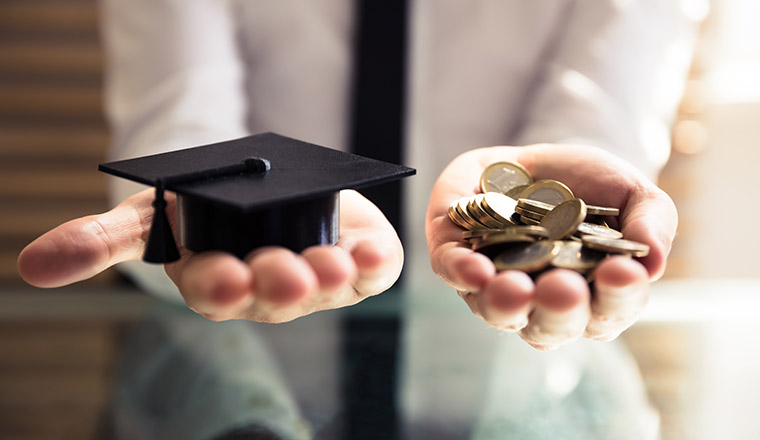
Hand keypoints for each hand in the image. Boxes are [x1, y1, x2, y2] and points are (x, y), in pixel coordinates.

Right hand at [18, 189, 402, 322]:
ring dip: (331, 276)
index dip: (220, 287)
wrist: (259, 186)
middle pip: (274, 295)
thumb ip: (98, 240)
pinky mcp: (355, 260)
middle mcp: (268, 287)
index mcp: (218, 280)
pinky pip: (370, 268)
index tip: (224, 277)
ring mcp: (315, 276)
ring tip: (332, 262)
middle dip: (279, 286)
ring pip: (325, 286)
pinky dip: (374, 261)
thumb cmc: (200, 209)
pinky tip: (372, 250)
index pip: (215, 292)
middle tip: (285, 275)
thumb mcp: (148, 216)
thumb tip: (32, 267)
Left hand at [426, 144, 676, 349]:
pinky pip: (454, 273)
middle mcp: (542, 304)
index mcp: (592, 298)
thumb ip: (651, 223)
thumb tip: (655, 264)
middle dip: (558, 310)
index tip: (622, 273)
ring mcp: (496, 286)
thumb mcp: (632, 194)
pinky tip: (475, 269)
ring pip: (499, 311)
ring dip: (506, 304)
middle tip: (563, 288)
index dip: (617, 298)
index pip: (609, 313)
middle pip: (550, 326)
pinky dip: (462, 273)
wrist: (533, 161)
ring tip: (515, 288)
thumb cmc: (588, 188)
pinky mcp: (456, 258)